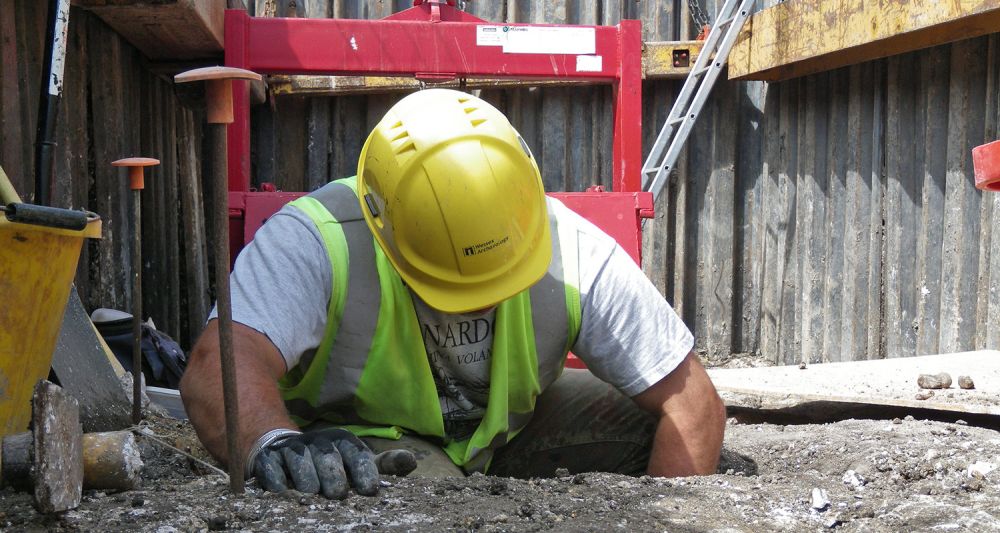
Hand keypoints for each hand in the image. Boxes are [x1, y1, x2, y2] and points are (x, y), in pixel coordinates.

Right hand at [253, 428, 416, 498]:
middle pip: (328, 458)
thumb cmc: (329, 463)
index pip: (356, 453)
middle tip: (338, 495)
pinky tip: (284, 491)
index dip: (364, 471)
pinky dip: (278, 482)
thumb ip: (383, 465)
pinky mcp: (268, 459)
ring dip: (307, 481)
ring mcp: (292, 449)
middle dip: (334, 477)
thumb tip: (411, 462)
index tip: (370, 491)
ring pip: (301, 463)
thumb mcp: (357, 462)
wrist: (283, 449)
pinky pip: (273, 470)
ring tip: (312, 495)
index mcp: (342, 441)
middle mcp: (318, 442)